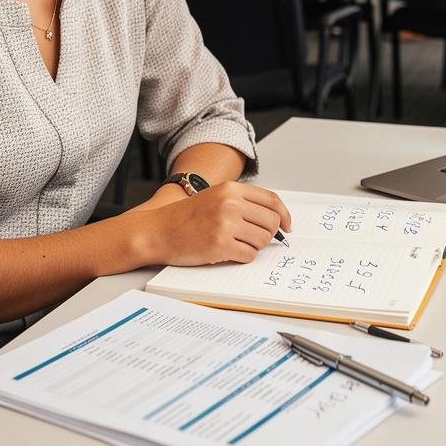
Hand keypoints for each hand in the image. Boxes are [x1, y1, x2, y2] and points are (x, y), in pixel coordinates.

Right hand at [142, 183, 291, 265]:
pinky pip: (249, 255)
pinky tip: (228, 252)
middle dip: (269, 234)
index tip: (286, 226)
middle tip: (256, 239)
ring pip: (262, 240)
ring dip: (254, 246)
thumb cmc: (186, 217)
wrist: (158, 230)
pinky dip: (243, 257)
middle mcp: (230, 203)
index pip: (271, 200)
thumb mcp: (215, 197)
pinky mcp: (220, 245)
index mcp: (231, 189)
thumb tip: (274, 219)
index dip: (284, 215)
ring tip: (236, 244)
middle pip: (271, 222)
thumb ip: (241, 203)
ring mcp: (225, 224)